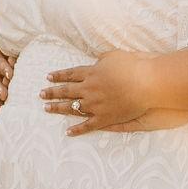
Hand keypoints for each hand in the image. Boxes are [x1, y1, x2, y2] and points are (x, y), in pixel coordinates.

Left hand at [42, 50, 167, 134]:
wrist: (146, 83)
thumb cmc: (132, 66)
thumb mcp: (114, 56)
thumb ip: (102, 59)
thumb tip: (96, 62)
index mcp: (91, 73)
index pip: (70, 74)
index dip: (59, 76)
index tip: (48, 77)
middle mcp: (89, 89)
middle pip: (66, 91)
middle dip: (52, 92)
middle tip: (41, 94)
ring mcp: (95, 104)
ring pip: (72, 107)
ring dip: (58, 108)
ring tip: (47, 109)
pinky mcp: (105, 118)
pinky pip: (87, 126)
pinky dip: (77, 130)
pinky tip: (68, 132)